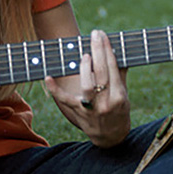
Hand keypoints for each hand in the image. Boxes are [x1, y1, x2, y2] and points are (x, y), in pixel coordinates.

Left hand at [45, 30, 130, 147]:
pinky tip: (48, 78)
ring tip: (85, 55)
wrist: (111, 138)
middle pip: (101, 73)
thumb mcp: (124, 94)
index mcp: (119, 96)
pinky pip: (65, 100)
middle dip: (98, 51)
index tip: (103, 36)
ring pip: (87, 85)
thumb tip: (116, 50)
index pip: (113, 68)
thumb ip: (120, 74)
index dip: (108, 50)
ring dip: (84, 68)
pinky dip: (55, 90)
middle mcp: (106, 102)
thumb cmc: (118, 111)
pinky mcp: (77, 113)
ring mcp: (91, 109)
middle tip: (95, 35)